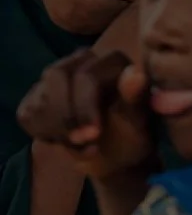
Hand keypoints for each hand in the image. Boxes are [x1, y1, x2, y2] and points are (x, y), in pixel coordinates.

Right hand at [17, 48, 158, 181]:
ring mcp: (58, 74)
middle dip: (67, 116)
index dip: (85, 106)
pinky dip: (46, 134)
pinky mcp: (37, 94)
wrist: (115, 155)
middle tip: (83, 142)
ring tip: (82, 145)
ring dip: (57, 129)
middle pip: (56, 77)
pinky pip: (29, 113)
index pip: (87, 75)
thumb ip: (135, 98)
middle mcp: (83, 59)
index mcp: (113, 61)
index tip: (94, 134)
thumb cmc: (132, 137)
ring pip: (40, 95)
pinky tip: (66, 140)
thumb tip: (135, 73)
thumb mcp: (139, 123)